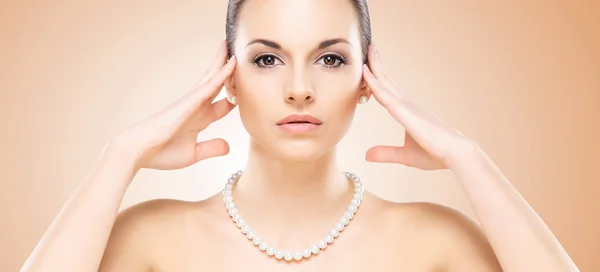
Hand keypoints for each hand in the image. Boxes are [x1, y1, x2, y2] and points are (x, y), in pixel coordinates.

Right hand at [113, 40, 236, 169]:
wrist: (140, 150)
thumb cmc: (161, 152)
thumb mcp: (194, 153)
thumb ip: (211, 148)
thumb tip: (228, 147)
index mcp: (200, 118)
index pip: (224, 104)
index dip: (237, 98)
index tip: (249, 91)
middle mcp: (198, 106)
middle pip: (219, 83)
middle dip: (230, 72)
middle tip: (242, 56)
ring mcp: (193, 101)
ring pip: (214, 78)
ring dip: (225, 63)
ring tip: (235, 47)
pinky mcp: (189, 101)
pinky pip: (209, 84)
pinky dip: (222, 73)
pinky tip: (232, 63)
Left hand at [362, 43, 473, 169]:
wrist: (454, 154)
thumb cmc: (434, 153)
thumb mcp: (404, 156)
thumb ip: (386, 153)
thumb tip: (367, 155)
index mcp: (407, 110)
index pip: (387, 89)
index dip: (377, 76)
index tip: (367, 64)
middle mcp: (406, 103)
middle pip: (386, 79)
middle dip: (376, 63)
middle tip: (367, 46)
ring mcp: (407, 106)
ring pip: (385, 82)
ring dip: (374, 65)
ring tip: (366, 50)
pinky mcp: (406, 113)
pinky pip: (386, 96)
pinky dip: (375, 84)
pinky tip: (365, 73)